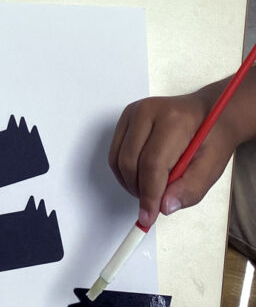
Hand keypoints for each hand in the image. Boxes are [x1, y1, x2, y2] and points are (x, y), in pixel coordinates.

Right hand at [107, 92, 238, 227]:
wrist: (209, 111)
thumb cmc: (212, 139)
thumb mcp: (212, 167)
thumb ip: (190, 189)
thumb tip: (163, 207)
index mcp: (173, 121)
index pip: (152, 163)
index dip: (148, 194)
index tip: (148, 218)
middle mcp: (147, 111)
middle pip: (130, 161)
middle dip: (138, 190)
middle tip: (152, 206)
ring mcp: (132, 112)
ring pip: (118, 158)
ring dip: (129, 182)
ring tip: (149, 190)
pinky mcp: (125, 117)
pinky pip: (115, 151)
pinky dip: (123, 171)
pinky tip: (141, 177)